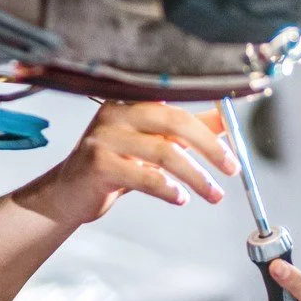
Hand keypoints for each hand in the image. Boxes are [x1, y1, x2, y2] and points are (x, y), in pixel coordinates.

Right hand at [13, 101, 235, 229]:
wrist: (66, 195)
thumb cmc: (110, 168)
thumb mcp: (150, 145)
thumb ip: (185, 132)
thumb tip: (225, 124)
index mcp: (131, 102)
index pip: (179, 106)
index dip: (210, 122)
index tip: (234, 141)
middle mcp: (116, 113)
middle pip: (174, 122)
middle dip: (209, 148)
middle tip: (231, 169)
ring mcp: (104, 138)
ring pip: (163, 152)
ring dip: (195, 176)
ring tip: (212, 194)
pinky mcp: (97, 164)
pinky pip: (143, 176)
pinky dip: (167, 188)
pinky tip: (180, 198)